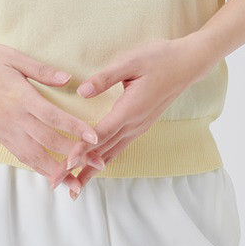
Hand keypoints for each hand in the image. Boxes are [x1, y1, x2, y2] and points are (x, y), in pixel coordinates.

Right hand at [0, 39, 100, 194]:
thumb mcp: (12, 56)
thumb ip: (41, 70)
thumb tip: (68, 78)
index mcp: (19, 96)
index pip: (52, 117)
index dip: (74, 129)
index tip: (94, 138)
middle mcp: (12, 118)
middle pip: (48, 142)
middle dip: (75, 155)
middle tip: (100, 163)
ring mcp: (4, 129)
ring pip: (34, 156)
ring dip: (58, 171)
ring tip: (79, 182)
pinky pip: (21, 156)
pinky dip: (38, 168)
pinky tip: (53, 175)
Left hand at [50, 35, 216, 197]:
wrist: (187, 64)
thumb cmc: (159, 58)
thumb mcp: (131, 61)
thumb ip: (105, 77)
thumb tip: (82, 91)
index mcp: (131, 109)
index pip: (101, 134)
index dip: (82, 149)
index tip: (66, 163)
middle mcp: (135, 123)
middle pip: (102, 151)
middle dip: (79, 168)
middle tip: (56, 182)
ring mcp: (139, 127)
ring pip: (111, 153)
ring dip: (91, 170)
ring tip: (74, 187)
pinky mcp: (141, 125)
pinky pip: (119, 148)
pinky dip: (104, 160)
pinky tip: (95, 168)